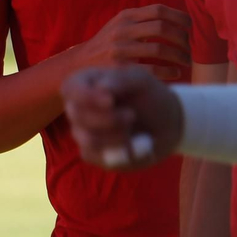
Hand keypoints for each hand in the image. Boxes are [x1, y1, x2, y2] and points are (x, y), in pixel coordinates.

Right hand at [61, 65, 183, 170]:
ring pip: (87, 139)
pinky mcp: (91, 153)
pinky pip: (96, 157)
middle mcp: (78, 107)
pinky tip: (133, 147)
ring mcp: (82, 132)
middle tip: (132, 116)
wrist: (166, 125)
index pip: (70, 88)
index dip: (86, 96)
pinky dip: (119, 153)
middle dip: (109, 119)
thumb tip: (100, 87)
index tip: (111, 101)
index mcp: (85, 83)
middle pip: (77, 115)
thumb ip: (120, 78)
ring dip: (116, 137)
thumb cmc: (150, 96)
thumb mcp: (141, 80)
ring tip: (135, 133)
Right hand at [74, 4, 191, 79]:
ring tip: (186, 61)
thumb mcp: (121, 25)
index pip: (159, 10)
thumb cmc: (109, 44)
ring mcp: (120, 49)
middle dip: (182, 38)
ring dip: (180, 56)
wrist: (81, 62)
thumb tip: (177, 19)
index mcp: (126, 16)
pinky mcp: (120, 68)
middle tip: (189, 47)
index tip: (190, 26)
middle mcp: (123, 29)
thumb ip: (143, 20)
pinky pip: (153, 69)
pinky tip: (176, 73)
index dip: (179, 17)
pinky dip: (169, 71)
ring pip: (160, 48)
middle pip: (162, 28)